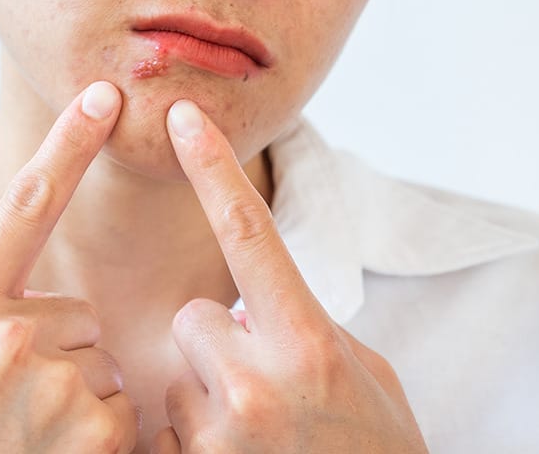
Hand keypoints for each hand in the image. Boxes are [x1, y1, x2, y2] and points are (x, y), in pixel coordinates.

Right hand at [0, 81, 137, 453]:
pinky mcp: (90, 431)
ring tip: (25, 437)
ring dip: (78, 397)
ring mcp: (47, 385)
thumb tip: (49, 275)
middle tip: (10, 405)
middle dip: (62, 354)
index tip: (103, 95)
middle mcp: (1, 334)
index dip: (68, 144)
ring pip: (101, 362)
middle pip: (80, 312)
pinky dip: (100, 436)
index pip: (25, 205)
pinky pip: (121, 408)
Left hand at [151, 100, 427, 453]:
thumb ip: (301, 328)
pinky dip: (191, 440)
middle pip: (193, 316)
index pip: (251, 236)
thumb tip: (248, 300)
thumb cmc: (373, 450)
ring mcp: (222, 434)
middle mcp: (261, 382)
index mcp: (311, 343)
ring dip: (204, 397)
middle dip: (218, 343)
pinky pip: (165, 428)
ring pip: (178, 374)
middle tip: (261, 388)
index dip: (215, 171)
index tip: (185, 118)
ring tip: (255, 438)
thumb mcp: (361, 376)